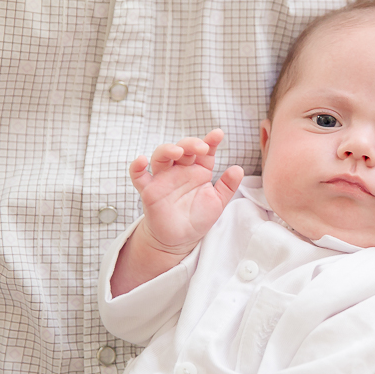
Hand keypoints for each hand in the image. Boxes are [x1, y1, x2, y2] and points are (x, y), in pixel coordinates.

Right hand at [130, 129, 243, 257]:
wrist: (180, 239)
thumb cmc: (198, 218)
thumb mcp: (217, 202)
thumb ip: (227, 186)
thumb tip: (238, 169)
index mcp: (198, 170)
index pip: (204, 151)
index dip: (211, 141)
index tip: (218, 134)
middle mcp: (180, 170)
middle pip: (183, 148)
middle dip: (191, 143)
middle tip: (201, 147)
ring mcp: (164, 178)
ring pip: (162, 156)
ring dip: (168, 149)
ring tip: (178, 150)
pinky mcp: (149, 191)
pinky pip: (138, 176)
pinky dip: (136, 167)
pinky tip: (141, 160)